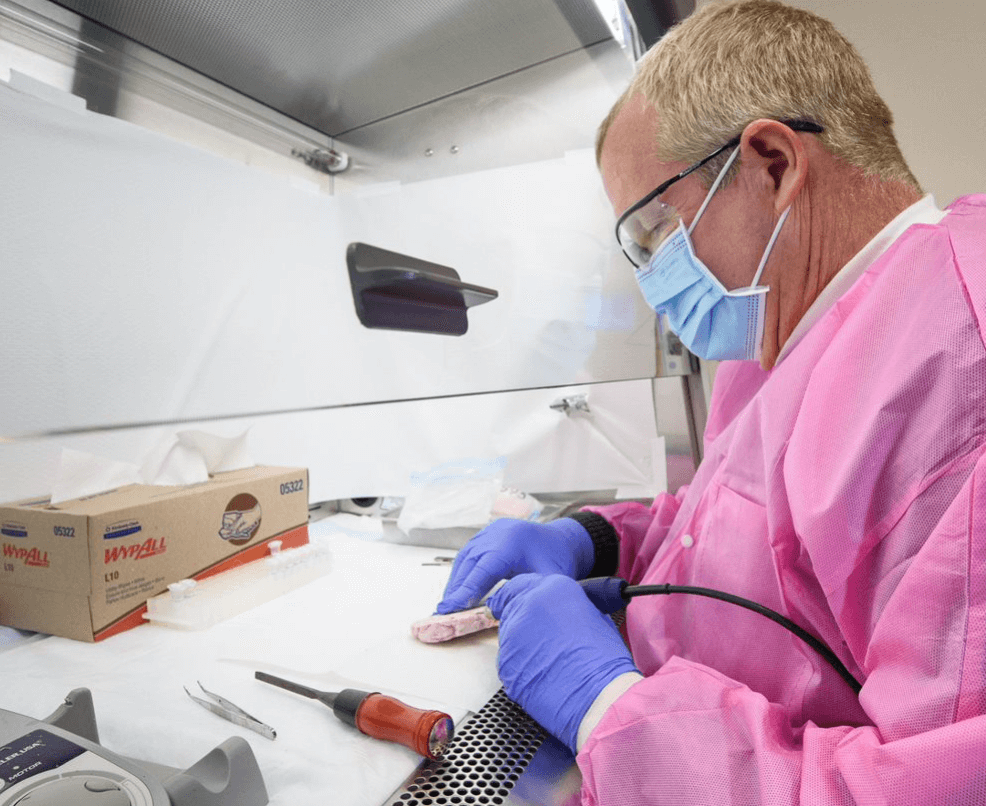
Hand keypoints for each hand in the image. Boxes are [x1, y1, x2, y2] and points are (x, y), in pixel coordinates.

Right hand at [435, 518, 593, 613]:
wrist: (562, 540)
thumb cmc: (556, 562)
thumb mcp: (546, 582)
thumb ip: (523, 596)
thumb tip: (498, 615)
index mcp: (511, 545)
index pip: (482, 572)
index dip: (464, 592)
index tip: (448, 609)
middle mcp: (496, 535)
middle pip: (469, 564)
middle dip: (455, 589)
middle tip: (443, 612)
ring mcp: (490, 531)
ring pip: (465, 558)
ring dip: (456, 580)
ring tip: (449, 603)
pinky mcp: (488, 533)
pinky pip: (469, 552)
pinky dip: (463, 570)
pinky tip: (459, 586)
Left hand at [487, 574, 637, 752]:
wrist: (599, 696)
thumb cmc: (604, 661)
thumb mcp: (592, 616)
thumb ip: (565, 605)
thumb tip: (556, 611)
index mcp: (552, 588)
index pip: (520, 584)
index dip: (519, 596)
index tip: (519, 604)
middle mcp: (528, 605)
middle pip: (510, 607)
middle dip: (521, 621)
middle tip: (539, 640)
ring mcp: (512, 635)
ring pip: (507, 635)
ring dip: (521, 645)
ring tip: (548, 662)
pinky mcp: (505, 663)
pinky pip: (508, 661)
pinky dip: (519, 667)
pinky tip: (542, 676)